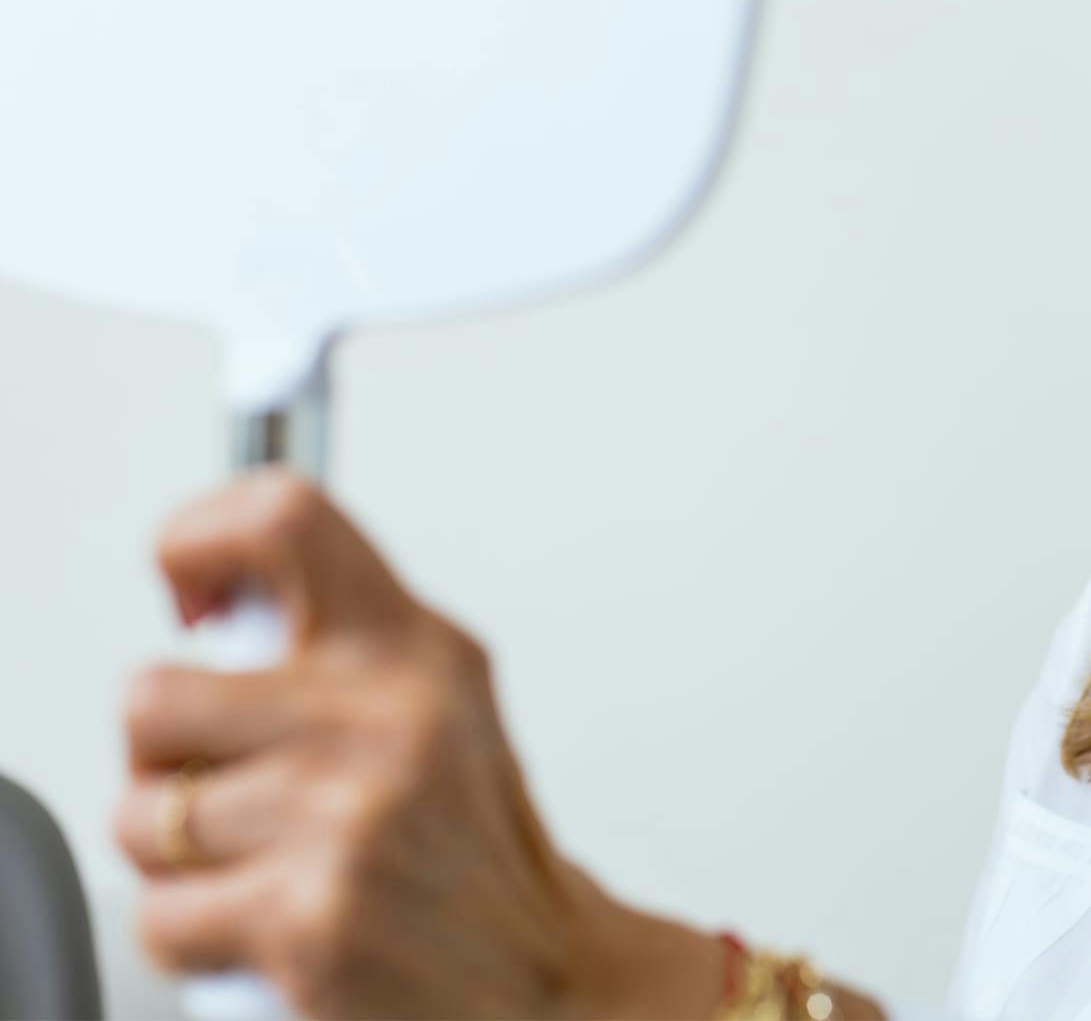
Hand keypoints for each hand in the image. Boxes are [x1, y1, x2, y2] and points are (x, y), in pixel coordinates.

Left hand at [112, 467, 650, 1017]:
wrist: (542, 976)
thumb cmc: (469, 848)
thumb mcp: (441, 706)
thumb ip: (340, 646)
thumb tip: (217, 604)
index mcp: (414, 646)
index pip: (281, 520)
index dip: (196, 538)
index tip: (190, 592)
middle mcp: (385, 714)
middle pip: (156, 696)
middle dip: (166, 758)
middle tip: (231, 782)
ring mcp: (345, 813)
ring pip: (144, 815)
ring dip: (179, 858)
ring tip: (260, 862)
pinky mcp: (309, 915)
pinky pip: (163, 915)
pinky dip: (196, 936)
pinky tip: (265, 924)